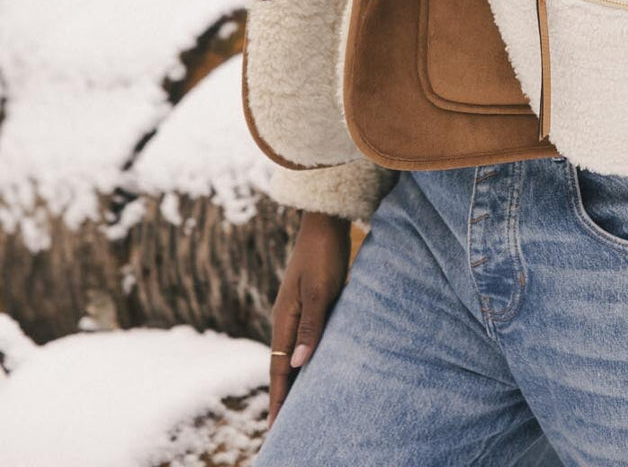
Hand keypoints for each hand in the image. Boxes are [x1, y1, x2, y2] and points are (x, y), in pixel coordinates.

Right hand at [267, 211, 351, 428]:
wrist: (325, 224)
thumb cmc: (324, 256)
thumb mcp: (320, 291)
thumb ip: (310, 326)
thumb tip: (296, 364)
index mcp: (283, 320)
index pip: (278, 370)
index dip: (278, 400)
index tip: (276, 430)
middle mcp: (284, 320)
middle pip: (280, 367)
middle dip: (282, 398)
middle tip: (283, 430)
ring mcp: (294, 313)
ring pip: (289, 356)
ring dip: (292, 382)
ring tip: (296, 409)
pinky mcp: (307, 306)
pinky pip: (300, 342)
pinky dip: (302, 362)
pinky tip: (311, 369)